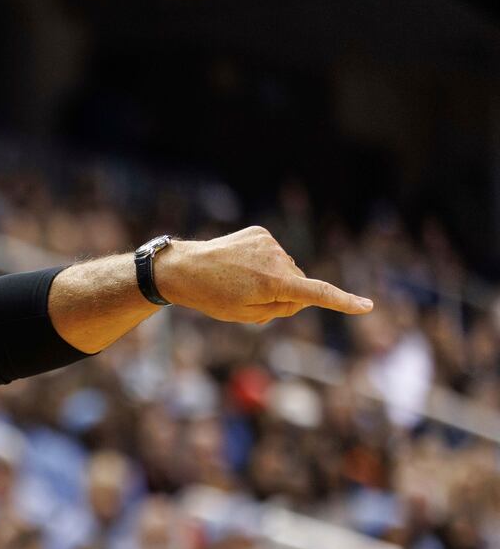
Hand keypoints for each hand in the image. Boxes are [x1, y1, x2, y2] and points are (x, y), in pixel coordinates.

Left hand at [154, 226, 372, 324]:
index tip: (366, 305)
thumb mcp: (247, 315)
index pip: (317, 294)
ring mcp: (269, 243)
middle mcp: (277, 258)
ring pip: (286, 269)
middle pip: (297, 283)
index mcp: (275, 283)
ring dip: (271, 278)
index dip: (343, 302)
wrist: (183, 268)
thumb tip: (301, 295)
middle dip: (283, 294)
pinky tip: (239, 265)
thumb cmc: (212, 298)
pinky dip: (263, 262)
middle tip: (248, 299)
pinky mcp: (260, 233)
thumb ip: (281, 308)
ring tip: (238, 280)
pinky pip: (273, 254)